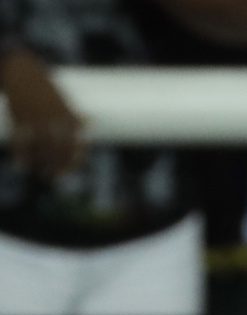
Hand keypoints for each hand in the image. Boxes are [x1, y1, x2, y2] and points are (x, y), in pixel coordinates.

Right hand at [0, 47, 83, 179]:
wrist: (20, 70)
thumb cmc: (44, 86)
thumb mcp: (61, 97)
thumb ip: (74, 114)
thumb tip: (91, 122)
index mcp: (64, 113)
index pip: (74, 140)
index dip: (73, 157)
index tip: (72, 169)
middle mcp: (51, 117)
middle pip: (58, 147)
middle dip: (58, 165)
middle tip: (57, 177)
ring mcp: (34, 118)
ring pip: (40, 147)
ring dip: (41, 163)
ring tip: (42, 174)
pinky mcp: (19, 117)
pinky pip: (20, 140)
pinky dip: (20, 154)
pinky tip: (20, 166)